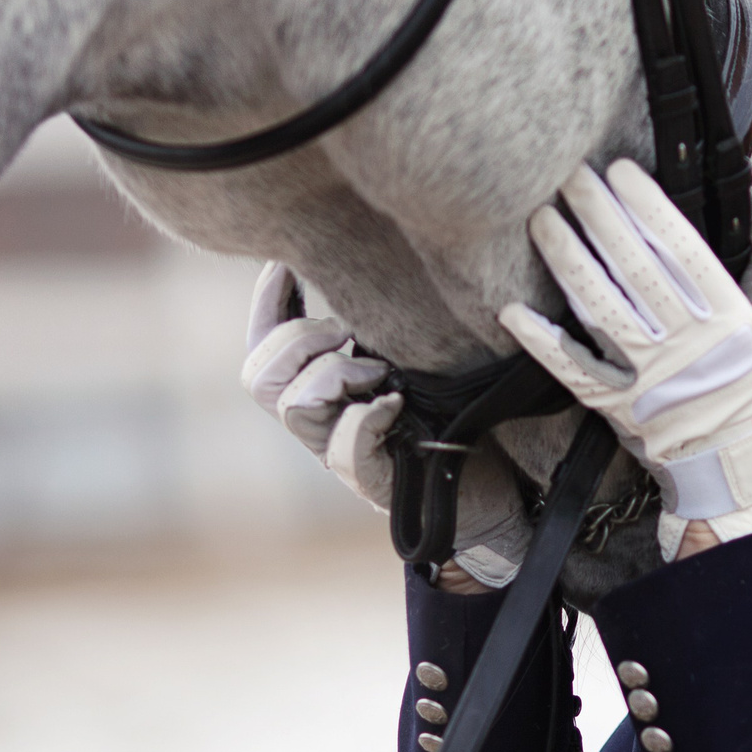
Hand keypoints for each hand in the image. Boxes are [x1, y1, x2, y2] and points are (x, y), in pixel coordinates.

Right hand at [240, 264, 533, 587]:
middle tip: (348, 332)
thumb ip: (376, 328)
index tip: (285, 263)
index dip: (265, 303)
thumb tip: (358, 264)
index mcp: (318, 394)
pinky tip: (396, 404)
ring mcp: (340, 456)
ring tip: (380, 371)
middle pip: (259, 379)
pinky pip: (345, 448)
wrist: (492, 488)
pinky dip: (367, 418)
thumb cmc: (455, 417)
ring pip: (293, 407)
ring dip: (335, 373)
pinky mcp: (374, 484)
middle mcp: (318, 427)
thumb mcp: (411, 359)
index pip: (261, 349)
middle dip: (298, 339)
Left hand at [499, 161, 751, 561]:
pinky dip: (542, 342)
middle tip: (569, 176)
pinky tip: (513, 311)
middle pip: (635, 270)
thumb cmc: (750, 381)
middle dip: (599, 218)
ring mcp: (648, 377)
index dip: (649, 208)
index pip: (682, 251)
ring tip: (542, 219)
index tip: (620, 170)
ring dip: (568, 262)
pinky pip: (573, 370)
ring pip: (601, 310)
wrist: (735, 460)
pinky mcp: (616, 405)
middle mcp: (687, 343)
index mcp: (726, 317)